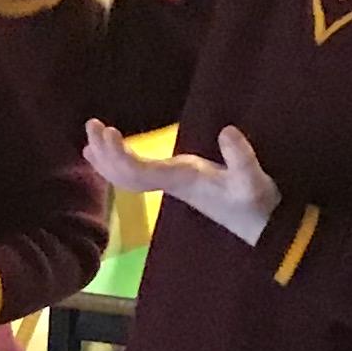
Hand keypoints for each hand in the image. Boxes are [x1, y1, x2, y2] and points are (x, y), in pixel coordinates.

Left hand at [86, 121, 278, 247]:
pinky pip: (136, 176)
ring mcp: (170, 185)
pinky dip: (117, 163)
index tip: (109, 132)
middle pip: (125, 175)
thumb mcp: (253, 179)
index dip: (121, 155)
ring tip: (90, 134)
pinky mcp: (175, 182)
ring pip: (127, 177)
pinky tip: (105, 154)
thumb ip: (242, 157)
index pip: (140, 171)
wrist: (261, 225)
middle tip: (90, 125)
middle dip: (105, 152)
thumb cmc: (257, 202)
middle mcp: (169, 184)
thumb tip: (227, 131)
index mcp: (181, 180)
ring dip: (106, 158)